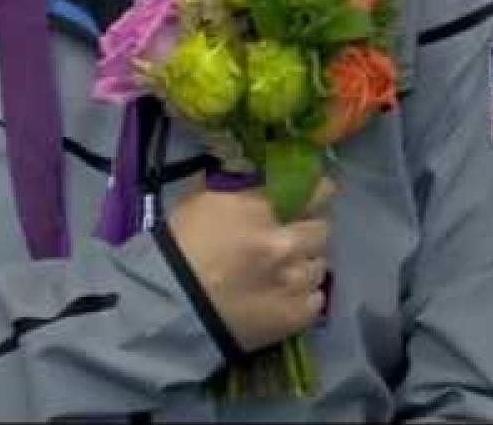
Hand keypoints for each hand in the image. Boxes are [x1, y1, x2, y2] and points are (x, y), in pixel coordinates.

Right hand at [167, 178, 335, 352]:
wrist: (170, 307)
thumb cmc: (179, 249)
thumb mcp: (203, 201)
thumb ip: (239, 187)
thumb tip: (259, 177)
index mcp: (261, 209)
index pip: (313, 191)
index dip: (319, 192)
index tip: (319, 193)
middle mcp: (286, 242)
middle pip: (322, 230)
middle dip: (309, 231)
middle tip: (294, 238)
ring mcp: (295, 281)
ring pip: (320, 265)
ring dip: (305, 264)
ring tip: (284, 272)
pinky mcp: (298, 315)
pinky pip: (317, 298)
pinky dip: (303, 296)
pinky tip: (284, 296)